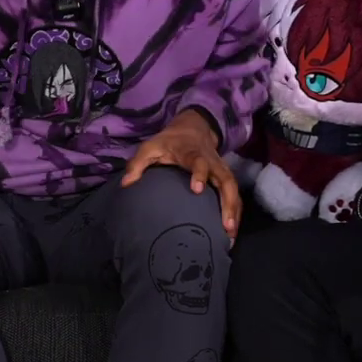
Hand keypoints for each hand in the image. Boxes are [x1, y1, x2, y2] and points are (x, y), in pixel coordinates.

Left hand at [121, 110, 240, 240]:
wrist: (192, 128)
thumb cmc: (168, 142)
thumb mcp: (150, 147)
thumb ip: (137, 164)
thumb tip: (125, 184)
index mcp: (192, 153)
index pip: (198, 162)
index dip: (199, 174)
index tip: (197, 190)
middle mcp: (211, 162)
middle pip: (226, 179)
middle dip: (228, 201)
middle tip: (225, 224)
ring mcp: (221, 169)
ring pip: (233, 189)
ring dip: (234, 210)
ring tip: (231, 234)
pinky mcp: (225, 176)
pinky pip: (234, 193)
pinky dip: (236, 211)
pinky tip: (232, 230)